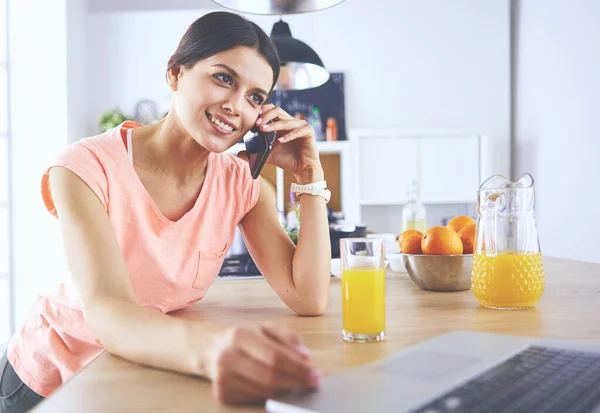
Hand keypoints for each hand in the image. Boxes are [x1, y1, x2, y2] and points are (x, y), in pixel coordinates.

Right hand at [205, 324, 320, 404]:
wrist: (211, 350)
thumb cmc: (243, 338)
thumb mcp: (265, 328)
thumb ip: (288, 337)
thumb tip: (305, 356)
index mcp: (240, 335)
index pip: (275, 356)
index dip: (298, 367)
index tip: (315, 373)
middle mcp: (228, 356)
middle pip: (270, 376)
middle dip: (297, 381)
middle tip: (313, 382)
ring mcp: (223, 378)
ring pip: (264, 390)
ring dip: (287, 389)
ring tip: (298, 383)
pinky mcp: (222, 394)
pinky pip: (255, 398)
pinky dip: (271, 394)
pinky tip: (279, 387)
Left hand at [255, 104, 323, 183]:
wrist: (302, 169)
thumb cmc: (287, 160)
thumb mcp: (268, 155)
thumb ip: (255, 153)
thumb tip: (239, 154)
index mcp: (281, 124)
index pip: (271, 110)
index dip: (262, 113)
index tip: (252, 122)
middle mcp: (291, 122)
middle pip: (277, 110)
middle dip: (265, 116)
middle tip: (256, 124)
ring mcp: (301, 125)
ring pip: (285, 121)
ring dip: (274, 125)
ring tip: (263, 130)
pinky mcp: (309, 131)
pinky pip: (298, 130)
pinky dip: (288, 136)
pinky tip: (280, 141)